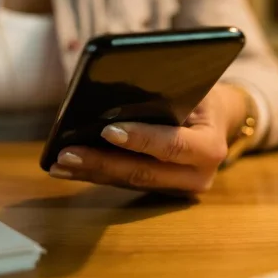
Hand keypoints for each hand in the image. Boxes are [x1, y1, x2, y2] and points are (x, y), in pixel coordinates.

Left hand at [47, 84, 249, 193]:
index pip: (172, 145)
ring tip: (59, 161)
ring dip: (91, 172)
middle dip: (102, 163)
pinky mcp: (161, 192)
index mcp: (210, 148)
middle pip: (143, 172)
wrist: (218, 118)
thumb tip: (115, 88)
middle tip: (67, 153)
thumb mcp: (194, 86)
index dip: (141, 139)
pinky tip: (68, 166)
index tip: (107, 130)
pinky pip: (125, 183)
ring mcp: (179, 189)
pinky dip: (96, 173)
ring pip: (129, 182)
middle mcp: (198, 177)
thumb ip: (166, 92)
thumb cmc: (202, 94)